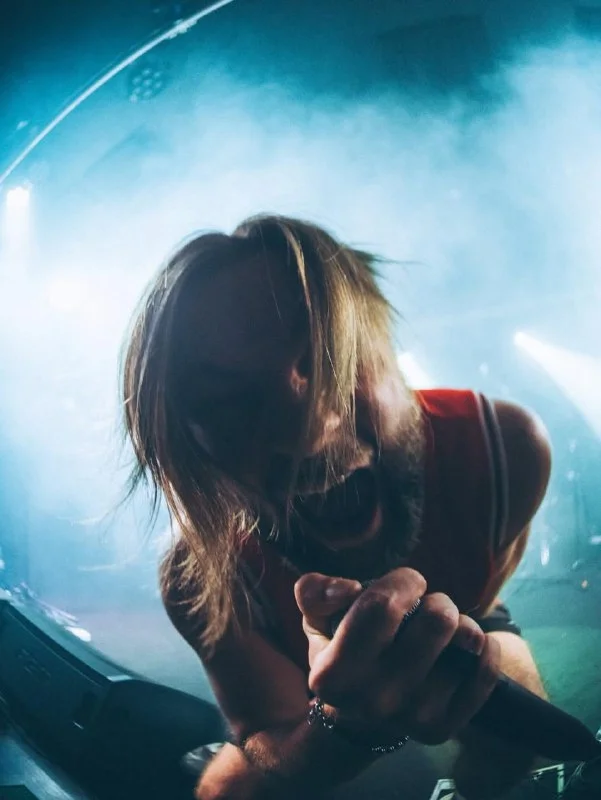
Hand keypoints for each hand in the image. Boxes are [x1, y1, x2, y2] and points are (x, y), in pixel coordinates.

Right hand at [295, 569, 500, 745]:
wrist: (359, 718)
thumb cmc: (341, 649)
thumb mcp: (316, 619)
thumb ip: (315, 593)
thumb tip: (350, 589)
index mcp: (333, 673)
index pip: (381, 606)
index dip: (402, 581)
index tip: (405, 583)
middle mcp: (372, 700)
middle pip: (437, 620)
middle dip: (437, 600)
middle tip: (425, 607)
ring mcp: (411, 718)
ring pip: (465, 643)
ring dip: (459, 624)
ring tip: (442, 629)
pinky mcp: (443, 729)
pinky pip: (484, 672)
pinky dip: (484, 649)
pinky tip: (468, 644)